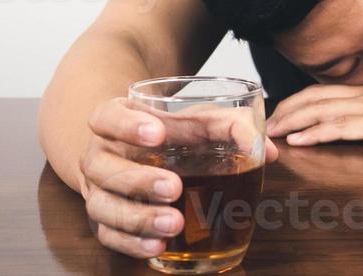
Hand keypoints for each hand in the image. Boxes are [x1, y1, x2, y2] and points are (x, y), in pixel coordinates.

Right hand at [77, 96, 279, 258]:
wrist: (136, 153)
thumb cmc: (171, 134)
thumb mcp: (197, 120)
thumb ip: (231, 126)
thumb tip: (265, 149)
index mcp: (115, 121)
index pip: (107, 117)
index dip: (127, 125)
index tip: (158, 133)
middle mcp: (99, 154)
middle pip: (104, 167)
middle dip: (139, 180)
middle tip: (174, 187)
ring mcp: (97, 189)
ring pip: (104, 205)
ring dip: (138, 217)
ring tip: (173, 223)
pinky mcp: (103, 219)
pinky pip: (109, 235)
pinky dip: (132, 243)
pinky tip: (159, 246)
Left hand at [267, 75, 362, 147]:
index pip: (331, 90)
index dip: (303, 99)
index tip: (282, 109)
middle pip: (318, 97)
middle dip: (287, 109)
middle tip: (263, 122)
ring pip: (323, 111)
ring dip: (293, 121)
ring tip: (270, 131)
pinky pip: (342, 128)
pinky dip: (316, 133)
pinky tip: (300, 139)